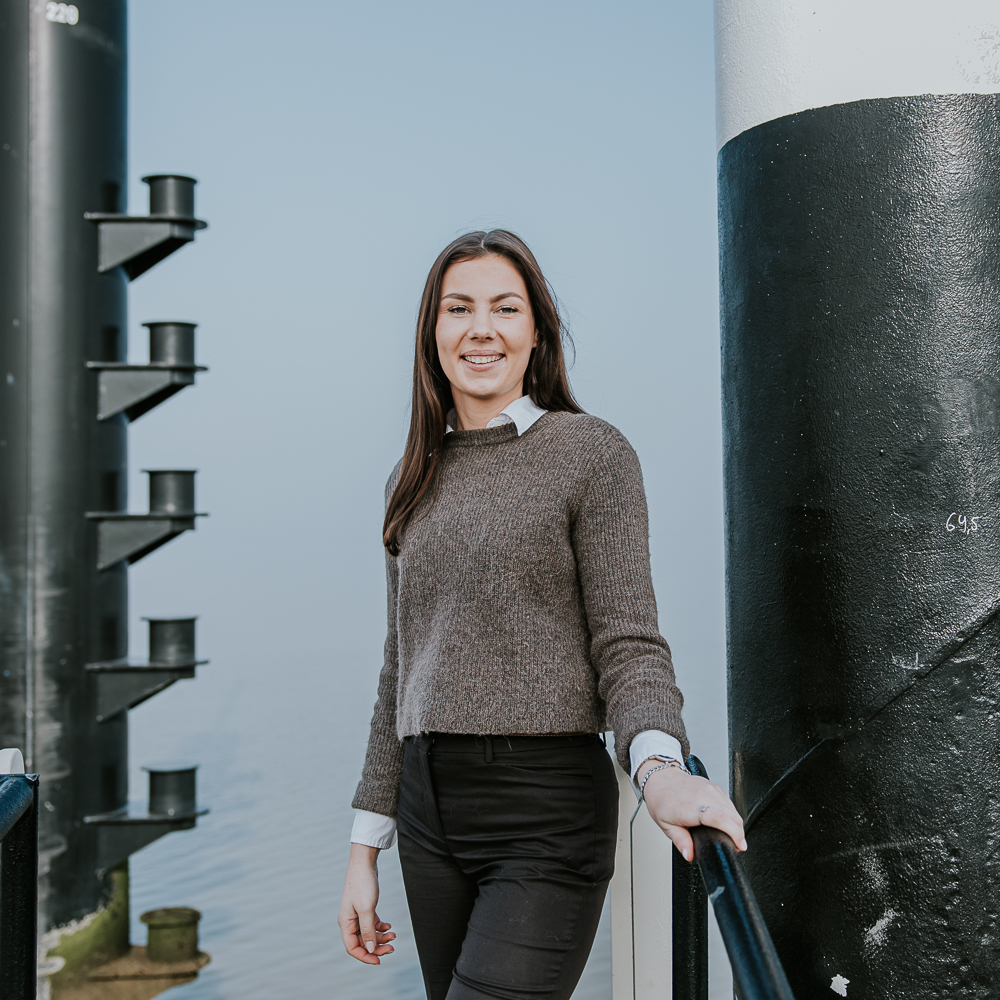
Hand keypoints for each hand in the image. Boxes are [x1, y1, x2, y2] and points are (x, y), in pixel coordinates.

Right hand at [338, 843, 395, 964]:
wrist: (364, 862)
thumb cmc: (362, 884)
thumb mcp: (366, 909)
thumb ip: (368, 931)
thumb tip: (371, 950)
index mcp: (345, 923)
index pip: (353, 948)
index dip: (365, 957)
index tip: (379, 960)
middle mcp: (350, 920)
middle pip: (362, 942)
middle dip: (377, 947)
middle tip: (392, 949)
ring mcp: (357, 914)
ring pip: (368, 933)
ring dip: (381, 937)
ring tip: (393, 935)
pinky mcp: (365, 907)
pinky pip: (372, 923)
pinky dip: (380, 926)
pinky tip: (389, 926)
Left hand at [637, 761, 747, 862]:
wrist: (661, 779)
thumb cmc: (661, 800)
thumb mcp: (666, 825)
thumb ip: (680, 841)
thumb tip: (690, 855)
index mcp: (689, 807)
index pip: (719, 818)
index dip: (733, 833)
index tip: (739, 845)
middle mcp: (701, 795)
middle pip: (731, 815)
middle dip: (739, 833)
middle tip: (737, 846)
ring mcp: (709, 789)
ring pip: (732, 809)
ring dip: (737, 824)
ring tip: (733, 837)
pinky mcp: (714, 786)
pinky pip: (729, 802)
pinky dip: (732, 814)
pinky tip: (728, 823)